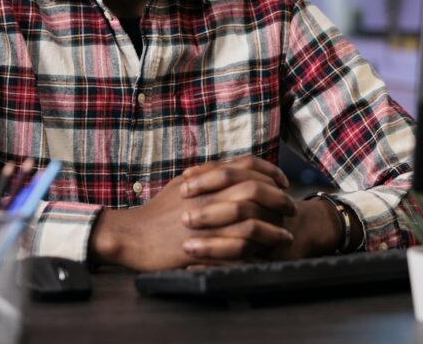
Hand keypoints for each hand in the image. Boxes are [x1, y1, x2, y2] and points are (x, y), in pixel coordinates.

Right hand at [89, 158, 295, 270]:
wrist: (133, 235)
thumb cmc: (156, 212)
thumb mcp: (180, 185)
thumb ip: (206, 176)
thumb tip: (228, 169)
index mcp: (204, 180)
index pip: (245, 166)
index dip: (269, 171)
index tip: (282, 181)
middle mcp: (208, 197)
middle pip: (255, 190)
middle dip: (279, 198)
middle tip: (290, 207)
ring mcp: (206, 223)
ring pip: (252, 222)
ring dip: (274, 229)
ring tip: (286, 235)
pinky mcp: (204, 248)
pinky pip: (238, 250)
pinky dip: (257, 253)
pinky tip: (267, 256)